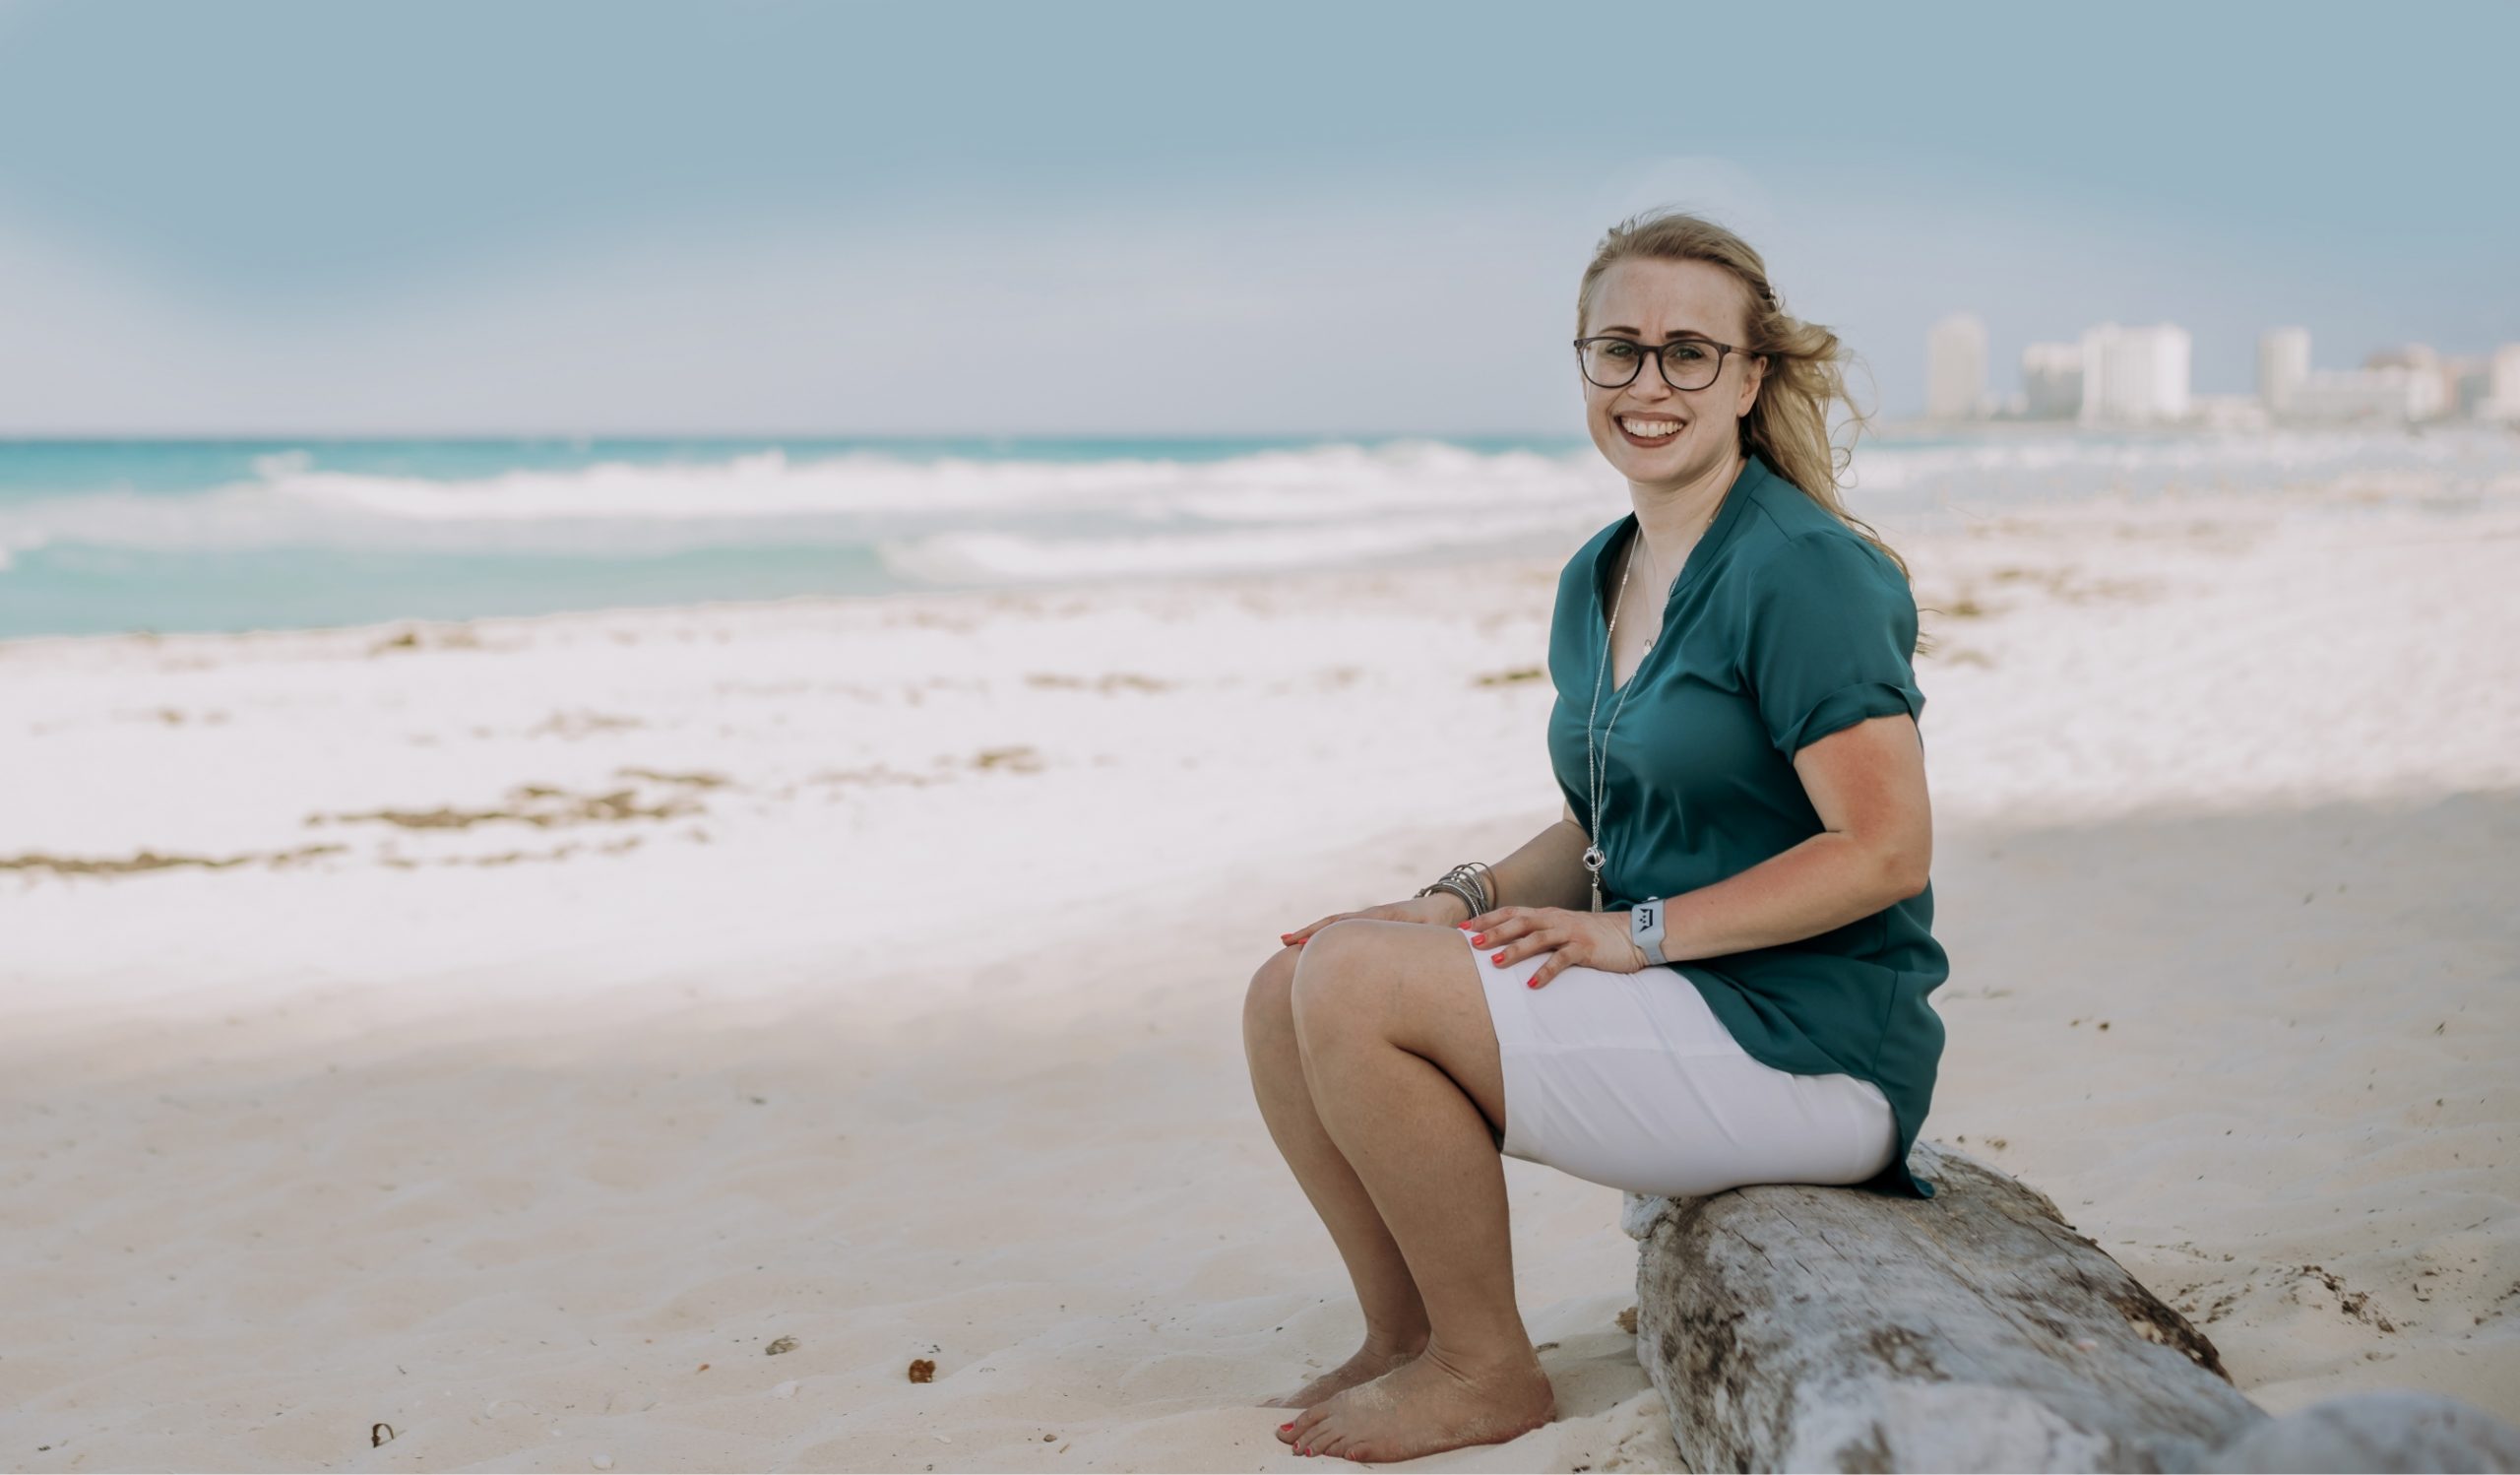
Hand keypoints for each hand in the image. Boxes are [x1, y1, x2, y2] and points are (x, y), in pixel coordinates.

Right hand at [1279, 892, 1468, 947]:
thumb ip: (1422, 942)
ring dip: (1313, 934)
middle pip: (1333, 923)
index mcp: (1381, 917)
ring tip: (1288, 943)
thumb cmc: (1441, 923)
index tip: (1305, 941)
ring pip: (1335, 926)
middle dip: (1309, 932)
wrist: (1447, 906)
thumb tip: (1417, 954)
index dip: (1326, 932)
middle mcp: (1371, 917)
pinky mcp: (1371, 926)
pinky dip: (1327, 936)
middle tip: (1284, 942)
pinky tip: (1313, 948)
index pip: (1347, 924)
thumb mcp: (1433, 932)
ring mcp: (1369, 920)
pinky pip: (1344, 931)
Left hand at [1461, 905, 1645, 987]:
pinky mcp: (1585, 948)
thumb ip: (1542, 934)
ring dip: (1514, 951)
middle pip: (1518, 923)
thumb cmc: (1594, 935)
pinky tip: (1532, 985)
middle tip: (1470, 944)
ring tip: (1494, 963)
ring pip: (1536, 939)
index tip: (1463, 929)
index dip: (1487, 919)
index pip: (1511, 913)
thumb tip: (1513, 945)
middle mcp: (1555, 920)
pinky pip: (1562, 960)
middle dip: (1493, 933)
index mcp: (1547, 914)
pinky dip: (1545, 972)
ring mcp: (1570, 933)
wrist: (1633, 934)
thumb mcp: (1564, 930)